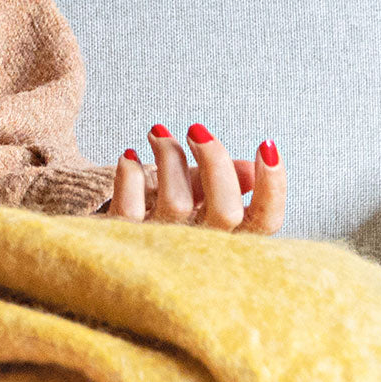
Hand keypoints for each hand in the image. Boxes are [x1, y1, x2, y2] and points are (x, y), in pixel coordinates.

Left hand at [97, 123, 285, 234]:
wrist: (106, 244)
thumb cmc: (161, 213)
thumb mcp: (198, 196)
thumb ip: (224, 183)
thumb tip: (251, 168)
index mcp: (226, 240)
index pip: (265, 222)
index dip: (273, 186)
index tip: (266, 145)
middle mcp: (198, 251)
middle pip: (226, 212)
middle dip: (215, 162)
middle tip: (197, 130)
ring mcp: (161, 249)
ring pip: (178, 204)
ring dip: (168, 157)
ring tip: (157, 133)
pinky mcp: (123, 242)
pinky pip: (130, 207)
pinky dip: (130, 174)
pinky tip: (129, 155)